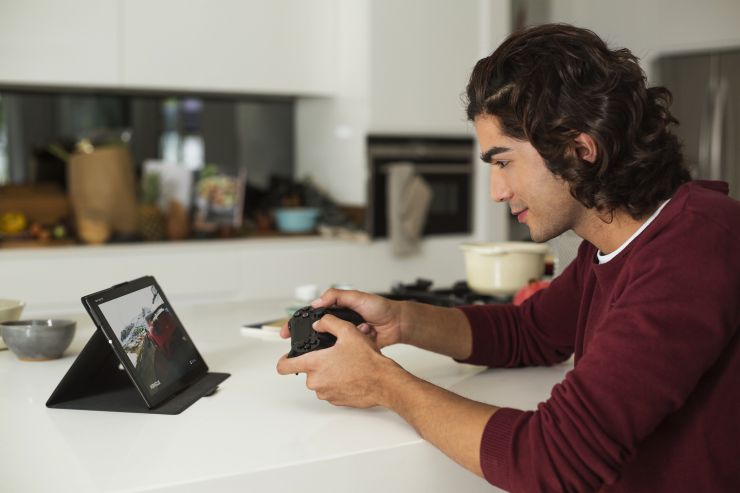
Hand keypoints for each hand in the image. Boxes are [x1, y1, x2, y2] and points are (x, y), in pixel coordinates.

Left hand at [276, 314, 402, 407]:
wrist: (384, 382)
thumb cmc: (368, 361)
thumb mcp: (348, 332)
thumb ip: (329, 323)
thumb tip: (319, 323)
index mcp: (314, 364)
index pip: (284, 366)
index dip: (283, 360)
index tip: (286, 358)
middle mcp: (316, 381)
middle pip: (307, 371)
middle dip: (318, 363)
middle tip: (335, 355)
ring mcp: (326, 393)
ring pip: (320, 380)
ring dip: (328, 373)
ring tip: (346, 364)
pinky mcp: (336, 401)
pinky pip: (331, 389)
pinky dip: (337, 382)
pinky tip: (351, 375)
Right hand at [280, 288, 405, 348]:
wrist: (398, 324)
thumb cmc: (380, 307)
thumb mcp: (356, 296)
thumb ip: (335, 296)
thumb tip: (316, 303)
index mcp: (336, 310)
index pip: (311, 316)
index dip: (296, 325)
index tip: (285, 333)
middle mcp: (338, 324)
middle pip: (318, 333)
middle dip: (315, 339)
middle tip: (313, 343)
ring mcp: (345, 337)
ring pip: (331, 345)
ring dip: (338, 342)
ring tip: (351, 335)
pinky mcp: (353, 349)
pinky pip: (344, 352)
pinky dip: (350, 348)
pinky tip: (361, 339)